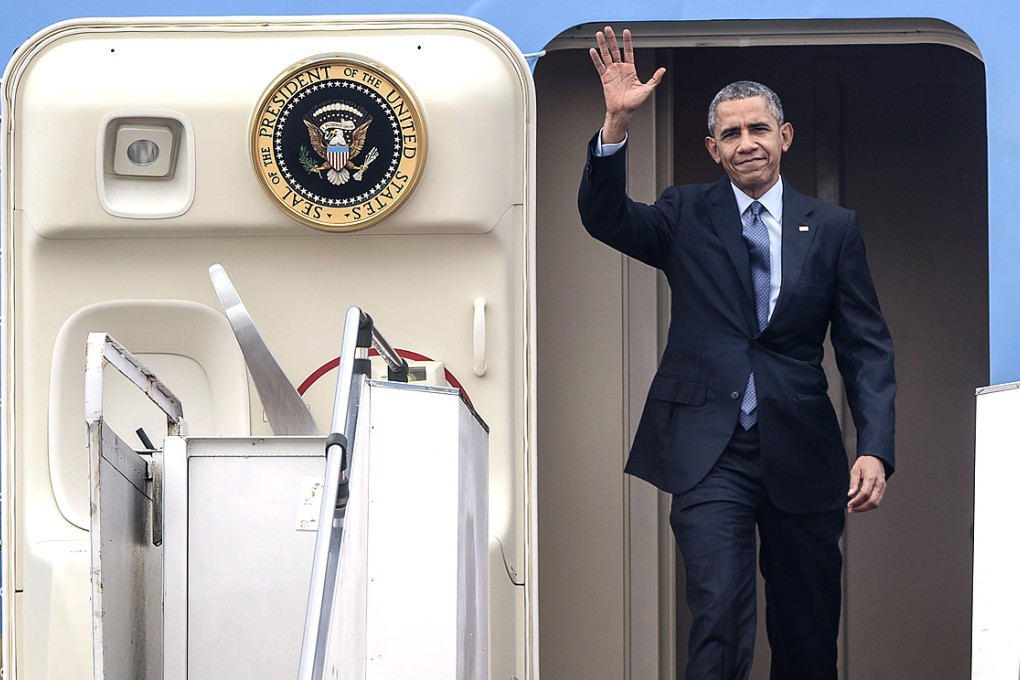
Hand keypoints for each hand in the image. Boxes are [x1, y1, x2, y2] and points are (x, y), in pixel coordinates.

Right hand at [589, 27, 665, 142]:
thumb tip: (663, 70)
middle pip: (615, 50)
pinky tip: (593, 51)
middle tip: (608, 29)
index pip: (629, 51)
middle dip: (612, 39)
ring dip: (602, 45)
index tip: (626, 32)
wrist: (623, 112)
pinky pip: (599, 66)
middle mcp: (620, 69)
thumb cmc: (634, 103)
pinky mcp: (605, 78)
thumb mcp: (647, 89)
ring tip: (599, 35)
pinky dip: (596, 58)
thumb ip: (655, 79)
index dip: (628, 42)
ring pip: (606, 55)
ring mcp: (612, 73)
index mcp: (630, 69)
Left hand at [847, 455, 886, 512]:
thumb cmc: (865, 463)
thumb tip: (850, 494)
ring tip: (855, 509)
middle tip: (851, 509)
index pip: (865, 493)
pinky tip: (862, 505)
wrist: (875, 458)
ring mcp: (882, 487)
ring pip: (876, 503)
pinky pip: (878, 501)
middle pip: (872, 501)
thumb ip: (853, 483)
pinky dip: (870, 505)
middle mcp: (879, 484)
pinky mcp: (883, 490)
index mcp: (872, 477)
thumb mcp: (855, 470)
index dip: (857, 501)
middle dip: (861, 507)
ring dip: (865, 508)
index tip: (849, 504)